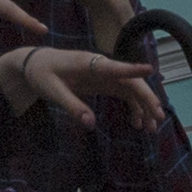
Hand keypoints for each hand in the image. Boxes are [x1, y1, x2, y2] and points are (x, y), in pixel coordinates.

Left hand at [0, 45, 158, 129]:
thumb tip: (90, 125)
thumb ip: (72, 106)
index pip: (115, 67)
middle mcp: (102, 66)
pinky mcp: (102, 81)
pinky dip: (133, 107)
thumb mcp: (52, 91)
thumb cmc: (41, 74)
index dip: (133, 69)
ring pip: (131, 89)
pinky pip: (124, 93)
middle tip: (158, 118)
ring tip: (151, 128)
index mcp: (89, 63)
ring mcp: (104, 74)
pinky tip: (136, 123)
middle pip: (131, 81)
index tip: (151, 70)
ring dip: (143, 106)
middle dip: (147, 98)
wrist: (34, 65)